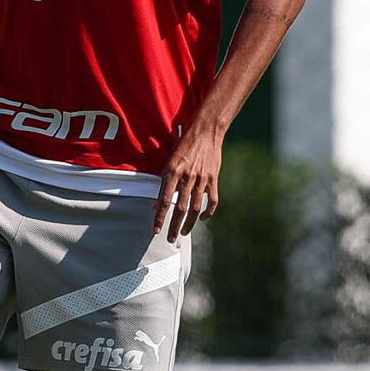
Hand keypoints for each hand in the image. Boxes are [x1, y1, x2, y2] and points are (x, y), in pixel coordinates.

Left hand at [152, 125, 222, 242]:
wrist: (206, 131)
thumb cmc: (184, 146)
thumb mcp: (169, 162)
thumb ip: (163, 184)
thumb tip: (155, 204)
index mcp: (173, 172)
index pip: (164, 201)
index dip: (159, 217)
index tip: (155, 230)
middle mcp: (187, 178)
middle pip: (179, 208)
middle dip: (174, 226)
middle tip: (170, 239)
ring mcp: (202, 179)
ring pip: (195, 208)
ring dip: (189, 224)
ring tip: (183, 233)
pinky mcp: (213, 179)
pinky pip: (212, 201)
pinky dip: (208, 213)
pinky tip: (201, 219)